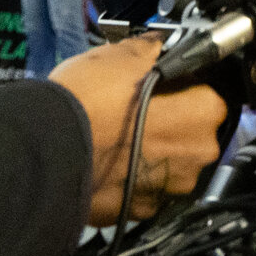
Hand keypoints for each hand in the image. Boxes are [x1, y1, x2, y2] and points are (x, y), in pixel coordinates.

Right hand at [51, 36, 227, 224]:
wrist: (46, 151)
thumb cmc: (88, 101)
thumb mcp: (121, 56)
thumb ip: (151, 50)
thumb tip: (157, 44)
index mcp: (205, 110)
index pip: (210, 93)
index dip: (185, 88)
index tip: (165, 87)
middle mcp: (199, 152)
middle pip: (193, 132)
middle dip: (171, 122)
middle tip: (137, 111)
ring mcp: (173, 186)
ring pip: (170, 163)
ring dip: (152, 152)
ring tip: (119, 137)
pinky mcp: (143, 211)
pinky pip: (145, 189)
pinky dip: (132, 178)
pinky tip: (110, 163)